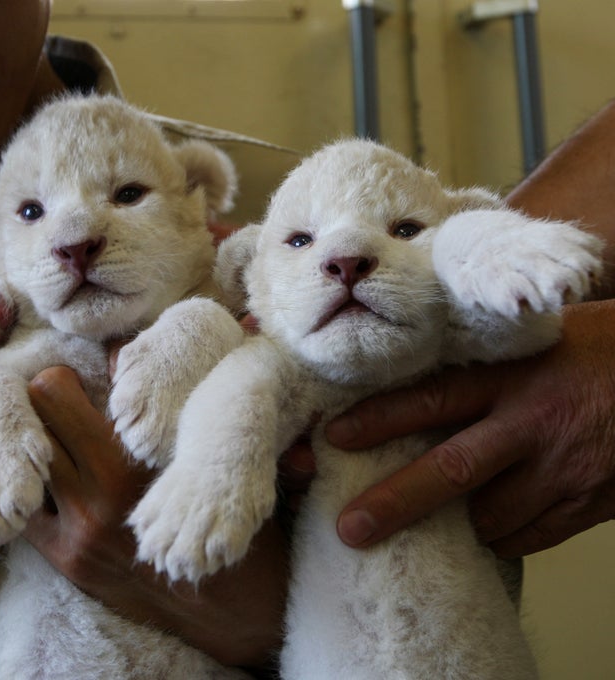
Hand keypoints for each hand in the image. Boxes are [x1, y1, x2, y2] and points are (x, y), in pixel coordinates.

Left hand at [21, 366, 288, 670]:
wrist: (227, 602)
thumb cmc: (221, 510)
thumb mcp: (200, 450)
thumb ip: (159, 402)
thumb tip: (114, 352)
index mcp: (132, 460)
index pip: (56, 397)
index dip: (56, 380)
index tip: (65, 378)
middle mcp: (97, 496)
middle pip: (31, 428)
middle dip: (37, 411)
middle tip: (47, 404)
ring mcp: (77, 533)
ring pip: (23, 469)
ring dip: (32, 451)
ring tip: (46, 440)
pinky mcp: (68, 561)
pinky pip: (26, 514)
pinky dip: (32, 493)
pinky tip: (49, 483)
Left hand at [326, 300, 614, 557]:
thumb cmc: (603, 349)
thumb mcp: (539, 339)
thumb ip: (482, 362)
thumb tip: (409, 375)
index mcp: (514, 376)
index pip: (433, 398)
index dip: (379, 419)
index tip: (333, 438)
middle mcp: (533, 424)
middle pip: (451, 472)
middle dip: (394, 503)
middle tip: (349, 529)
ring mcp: (565, 470)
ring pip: (489, 517)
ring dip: (460, 520)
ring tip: (445, 505)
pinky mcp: (591, 504)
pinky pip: (528, 538)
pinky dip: (502, 534)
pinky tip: (498, 515)